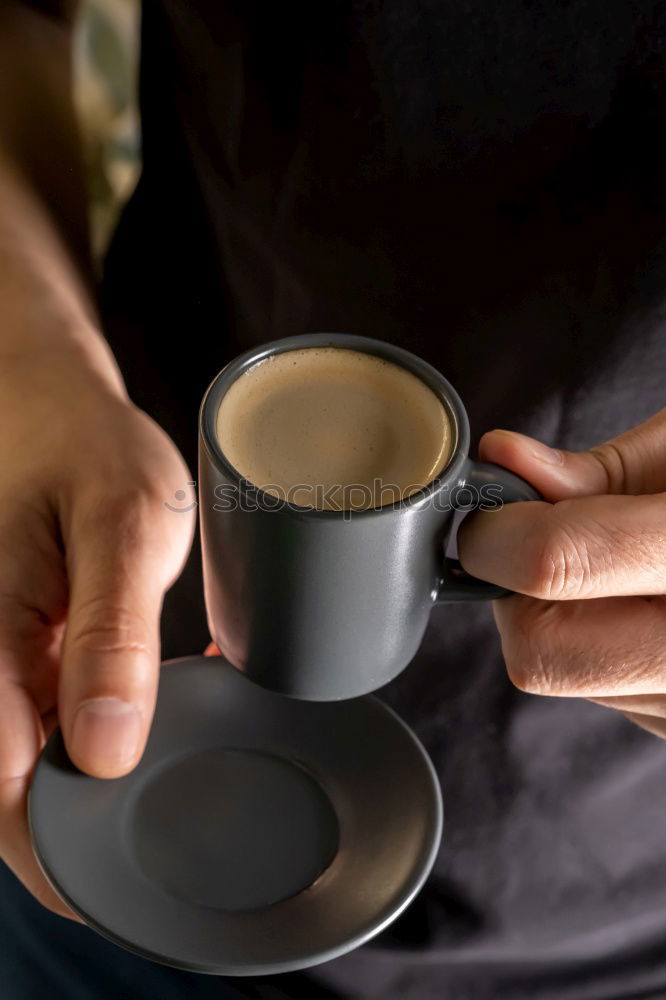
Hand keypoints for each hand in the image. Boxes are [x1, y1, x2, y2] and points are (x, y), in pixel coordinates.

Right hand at [0, 345, 194, 917]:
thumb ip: (111, 635)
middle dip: (78, 833)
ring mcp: (1, 663)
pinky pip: (46, 723)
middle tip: (161, 842)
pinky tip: (153, 732)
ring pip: (29, 763)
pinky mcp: (23, 655)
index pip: (2, 790)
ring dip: (92, 789)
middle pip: (10, 792)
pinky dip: (99, 742)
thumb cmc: (84, 450)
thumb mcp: (120, 526)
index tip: (120, 886)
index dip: (58, 855)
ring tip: (166, 783)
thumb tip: (103, 751)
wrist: (52, 408)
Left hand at [457, 410, 665, 736]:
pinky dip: (603, 651)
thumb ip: (603, 472)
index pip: (561, 563)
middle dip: (517, 594)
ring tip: (628, 571)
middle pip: (544, 653)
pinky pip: (611, 697)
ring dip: (563, 623)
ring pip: (568, 680)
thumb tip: (505, 463)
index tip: (489, 514)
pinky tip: (654, 608)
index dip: (500, 533)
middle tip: (538, 543)